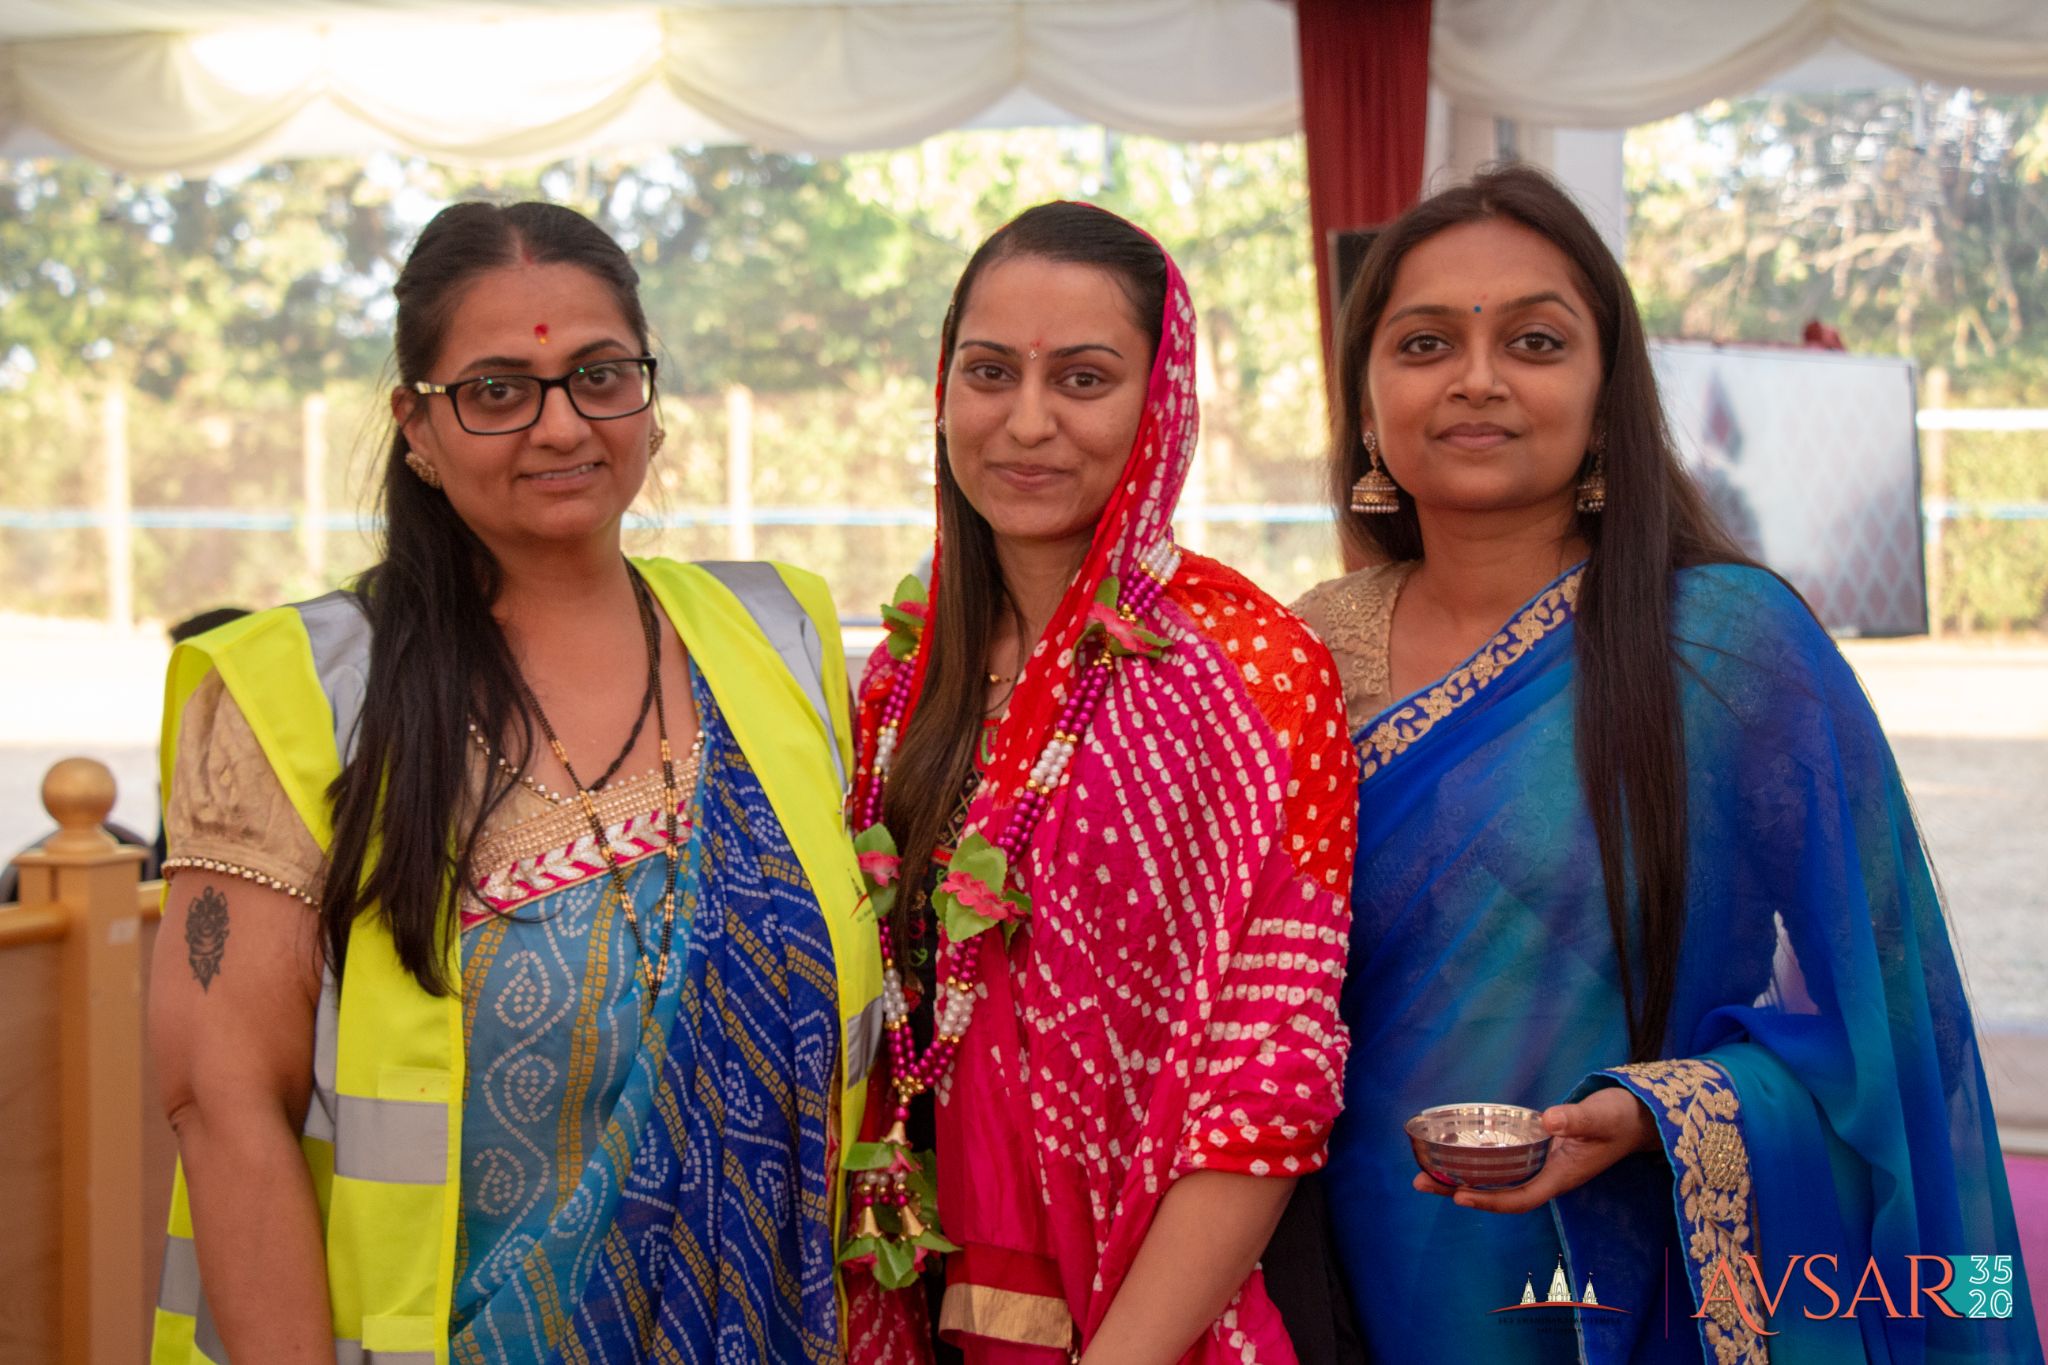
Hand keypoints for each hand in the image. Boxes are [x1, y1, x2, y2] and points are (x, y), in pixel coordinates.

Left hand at [1410, 1085, 1659, 1213]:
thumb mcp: (1601, 1116)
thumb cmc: (1621, 1118)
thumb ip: (1577, 1118)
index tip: (1459, 1197)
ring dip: (1461, 1177)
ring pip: (1496, 1179)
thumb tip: (1548, 1120)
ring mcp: (1541, 1164)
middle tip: (1419, 1182)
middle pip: (1498, 1193)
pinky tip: (1454, 1154)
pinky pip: (1502, 1163)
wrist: (1636, 1116)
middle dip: (1459, 1191)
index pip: (1521, 1198)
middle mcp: (1546, 1175)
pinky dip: (1478, 1161)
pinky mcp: (1537, 1149)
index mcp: (1561, 1176)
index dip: (1490, 1201)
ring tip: (1424, 1172)